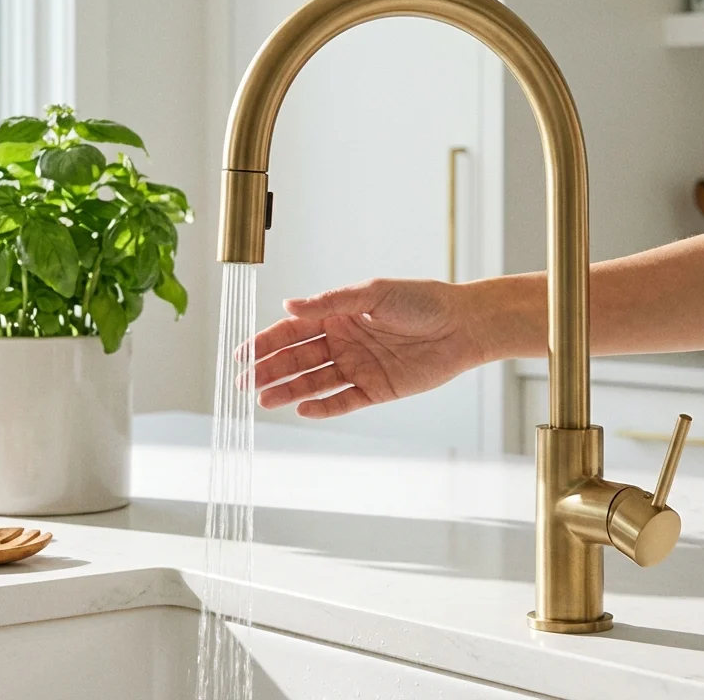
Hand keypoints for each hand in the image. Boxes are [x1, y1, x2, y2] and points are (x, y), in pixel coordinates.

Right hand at [246, 278, 491, 418]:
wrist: (462, 326)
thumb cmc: (421, 301)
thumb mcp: (373, 293)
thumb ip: (330, 301)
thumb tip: (289, 304)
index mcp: (338, 315)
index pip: (293, 330)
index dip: (265, 342)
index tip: (241, 353)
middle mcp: (343, 342)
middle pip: (298, 359)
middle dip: (269, 370)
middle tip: (243, 384)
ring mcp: (358, 367)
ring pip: (315, 382)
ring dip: (288, 390)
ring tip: (263, 401)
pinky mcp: (376, 390)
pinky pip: (343, 401)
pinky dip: (323, 407)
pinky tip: (302, 409)